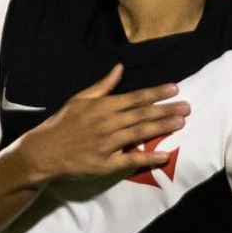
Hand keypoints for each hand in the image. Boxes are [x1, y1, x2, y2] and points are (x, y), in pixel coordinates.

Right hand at [18, 64, 189, 181]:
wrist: (44, 151)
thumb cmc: (62, 124)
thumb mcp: (79, 99)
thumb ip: (102, 86)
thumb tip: (119, 68)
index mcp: (101, 106)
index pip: (134, 97)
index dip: (155, 93)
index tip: (175, 88)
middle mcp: (107, 124)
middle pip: (141, 115)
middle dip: (165, 110)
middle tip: (187, 107)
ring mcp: (107, 144)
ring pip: (139, 134)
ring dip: (161, 127)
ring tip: (180, 123)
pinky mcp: (105, 164)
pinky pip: (130, 161)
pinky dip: (147, 158)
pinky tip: (164, 155)